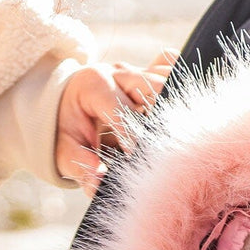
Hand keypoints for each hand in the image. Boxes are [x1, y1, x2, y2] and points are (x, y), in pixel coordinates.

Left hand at [55, 53, 174, 194]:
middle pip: (151, 86)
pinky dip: (179, 83)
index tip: (141, 159)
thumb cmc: (67, 131)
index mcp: (93, 85)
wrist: (64, 105)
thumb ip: (80, 168)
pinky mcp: (147, 71)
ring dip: (174, 103)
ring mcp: (135, 70)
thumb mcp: (65, 152)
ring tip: (181, 133)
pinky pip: (169, 65)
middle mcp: (117, 72)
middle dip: (161, 117)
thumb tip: (99, 184)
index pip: (120, 111)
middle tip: (168, 147)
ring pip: (165, 75)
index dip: (133, 136)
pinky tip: (184, 109)